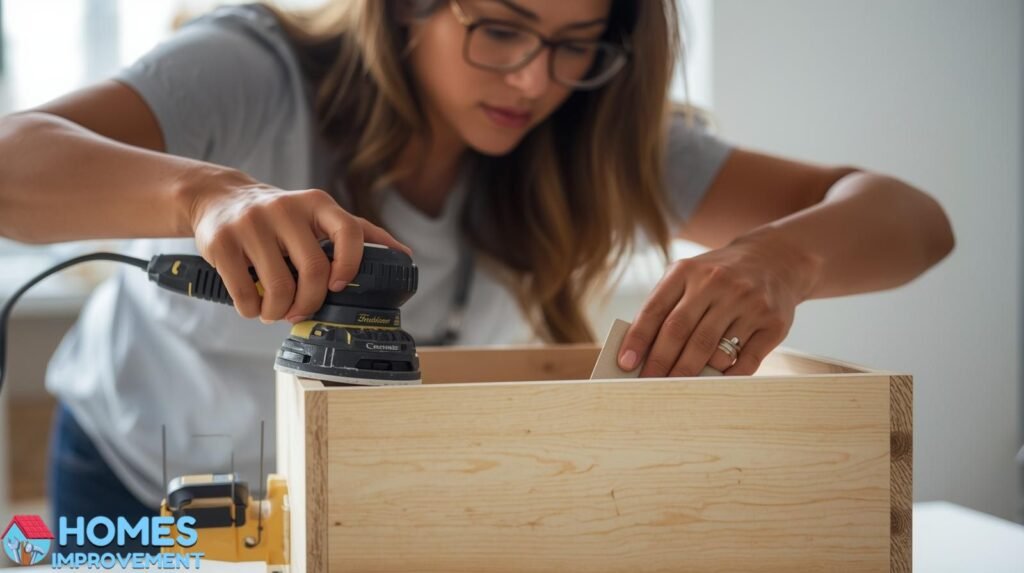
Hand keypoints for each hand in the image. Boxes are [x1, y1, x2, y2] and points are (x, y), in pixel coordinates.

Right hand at [188, 170, 410, 323]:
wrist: (219, 199)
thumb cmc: (280, 217)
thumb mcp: (317, 214)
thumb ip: (357, 231)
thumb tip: (403, 255)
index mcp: (317, 203)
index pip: (350, 231)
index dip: (351, 264)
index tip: (339, 287)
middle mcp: (285, 209)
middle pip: (314, 270)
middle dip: (310, 303)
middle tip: (300, 313)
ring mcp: (251, 224)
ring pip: (278, 288)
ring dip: (278, 312)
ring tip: (275, 312)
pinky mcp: (220, 241)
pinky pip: (244, 292)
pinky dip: (251, 310)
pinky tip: (253, 307)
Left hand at [618, 234, 815, 375]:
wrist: (775, 259)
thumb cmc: (719, 277)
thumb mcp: (689, 276)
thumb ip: (665, 307)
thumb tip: (640, 353)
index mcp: (688, 271)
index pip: (655, 310)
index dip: (637, 340)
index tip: (625, 364)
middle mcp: (717, 283)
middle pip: (681, 333)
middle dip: (660, 364)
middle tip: (649, 386)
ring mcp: (748, 302)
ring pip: (712, 350)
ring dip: (692, 374)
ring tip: (679, 387)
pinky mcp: (773, 322)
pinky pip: (746, 360)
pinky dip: (727, 377)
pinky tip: (714, 384)